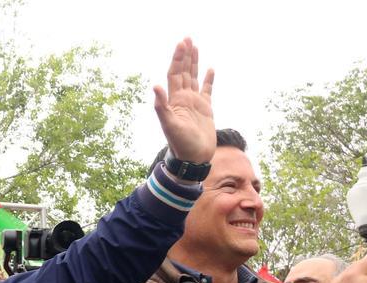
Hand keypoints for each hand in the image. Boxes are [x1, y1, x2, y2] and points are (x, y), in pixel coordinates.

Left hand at [154, 38, 215, 164]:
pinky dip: (209, 79)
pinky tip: (210, 69)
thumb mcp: (169, 125)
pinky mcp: (206, 109)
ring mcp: (194, 103)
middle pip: (183, 72)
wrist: (193, 158)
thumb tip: (155, 86)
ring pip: (194, 77)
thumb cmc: (180, 144)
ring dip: (194, 63)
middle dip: (185, 56)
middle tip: (187, 39)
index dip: (177, 59)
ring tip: (195, 47)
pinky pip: (207, 90)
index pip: (175, 74)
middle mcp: (183, 99)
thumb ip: (161, 106)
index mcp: (174, 100)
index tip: (182, 44)